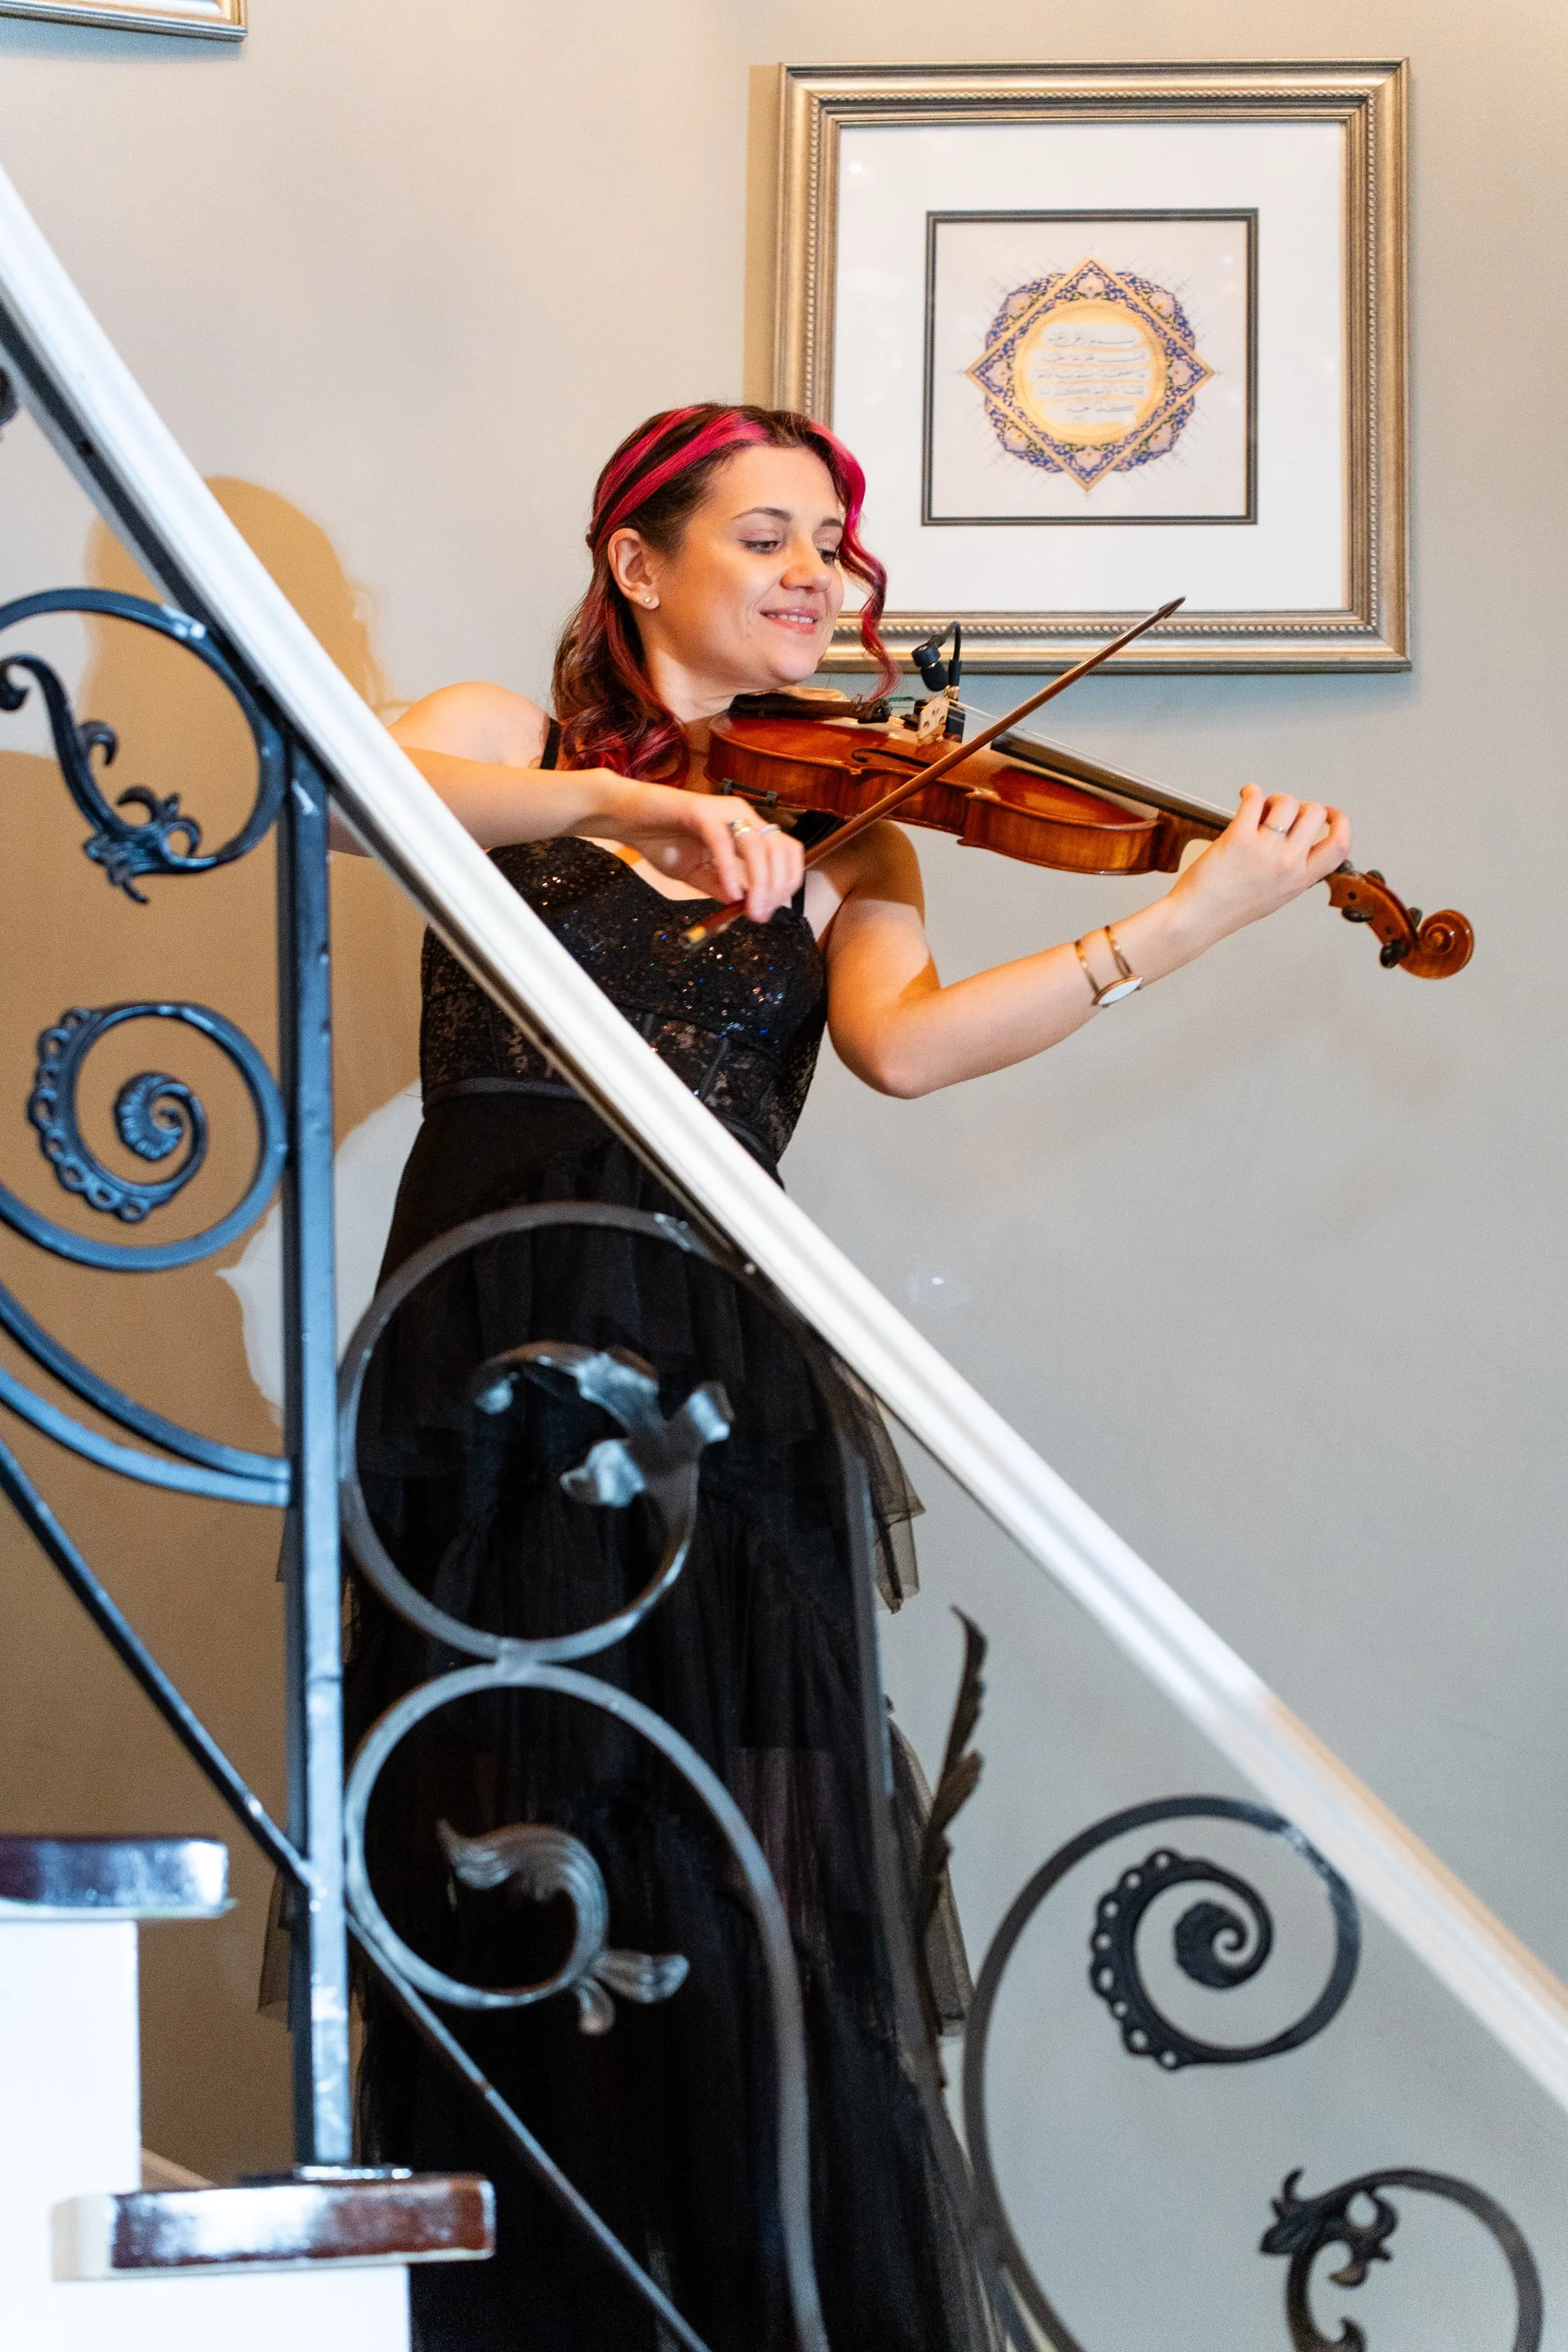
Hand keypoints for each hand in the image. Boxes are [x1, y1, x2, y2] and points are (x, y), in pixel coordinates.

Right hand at [580, 774, 804, 922]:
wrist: (627, 819)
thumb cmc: (662, 841)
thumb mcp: (698, 874)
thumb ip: (724, 887)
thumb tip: (749, 908)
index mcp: (746, 827)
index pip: (786, 851)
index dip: (787, 881)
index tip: (772, 909)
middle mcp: (741, 815)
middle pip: (779, 850)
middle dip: (776, 887)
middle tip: (761, 916)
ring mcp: (723, 810)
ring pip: (758, 847)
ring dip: (760, 883)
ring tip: (750, 911)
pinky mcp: (700, 811)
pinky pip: (723, 842)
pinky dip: (730, 871)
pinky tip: (729, 894)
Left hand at [1170, 785, 1351, 948]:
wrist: (1197, 918)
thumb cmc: (1228, 909)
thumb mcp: (1276, 895)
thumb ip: (1292, 872)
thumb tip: (1296, 840)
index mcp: (1301, 879)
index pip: (1340, 845)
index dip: (1340, 822)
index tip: (1330, 813)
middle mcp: (1288, 864)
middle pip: (1314, 814)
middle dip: (1300, 805)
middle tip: (1282, 811)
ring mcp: (1265, 850)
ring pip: (1287, 802)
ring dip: (1274, 799)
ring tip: (1259, 807)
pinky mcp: (1239, 837)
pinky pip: (1255, 799)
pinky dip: (1251, 792)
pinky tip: (1245, 796)